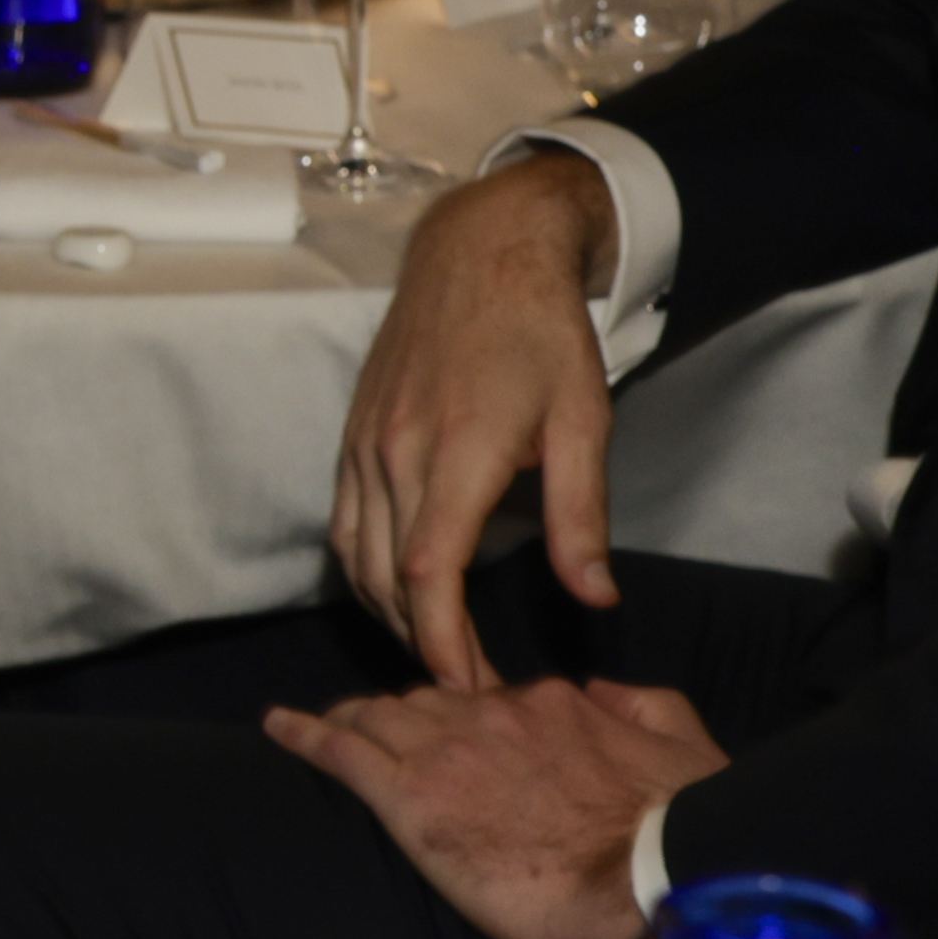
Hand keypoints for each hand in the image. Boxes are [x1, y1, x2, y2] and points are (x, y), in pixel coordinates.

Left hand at [265, 675, 721, 938]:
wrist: (650, 885)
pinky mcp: (411, 799)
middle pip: (427, 703)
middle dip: (403, 715)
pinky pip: (342, 752)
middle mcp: (494, 714)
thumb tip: (600, 690)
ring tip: (323, 725)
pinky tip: (275, 726)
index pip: (490, 698)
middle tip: (378, 733)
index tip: (457, 732)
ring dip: (352, 720)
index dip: (466, 712)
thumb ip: (640, 705)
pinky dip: (304, 734)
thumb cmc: (677, 832)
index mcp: (554, 706)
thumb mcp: (684, 746)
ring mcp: (447, 752)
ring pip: (380, 719)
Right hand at [332, 151, 621, 687]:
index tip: (463, 683)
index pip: (427, 571)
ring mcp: (364, 445)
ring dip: (387, 613)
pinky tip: (397, 589)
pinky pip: (344, 523)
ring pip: (354, 558)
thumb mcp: (585, 420)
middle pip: (385, 579)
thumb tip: (593, 597)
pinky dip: (364, 571)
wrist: (478, 254)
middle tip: (466, 684)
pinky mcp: (352, 437)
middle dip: (420, 642)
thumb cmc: (539, 333)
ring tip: (433, 646)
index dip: (439, 639)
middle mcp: (396, 453)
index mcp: (457, 452)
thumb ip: (582, 517)